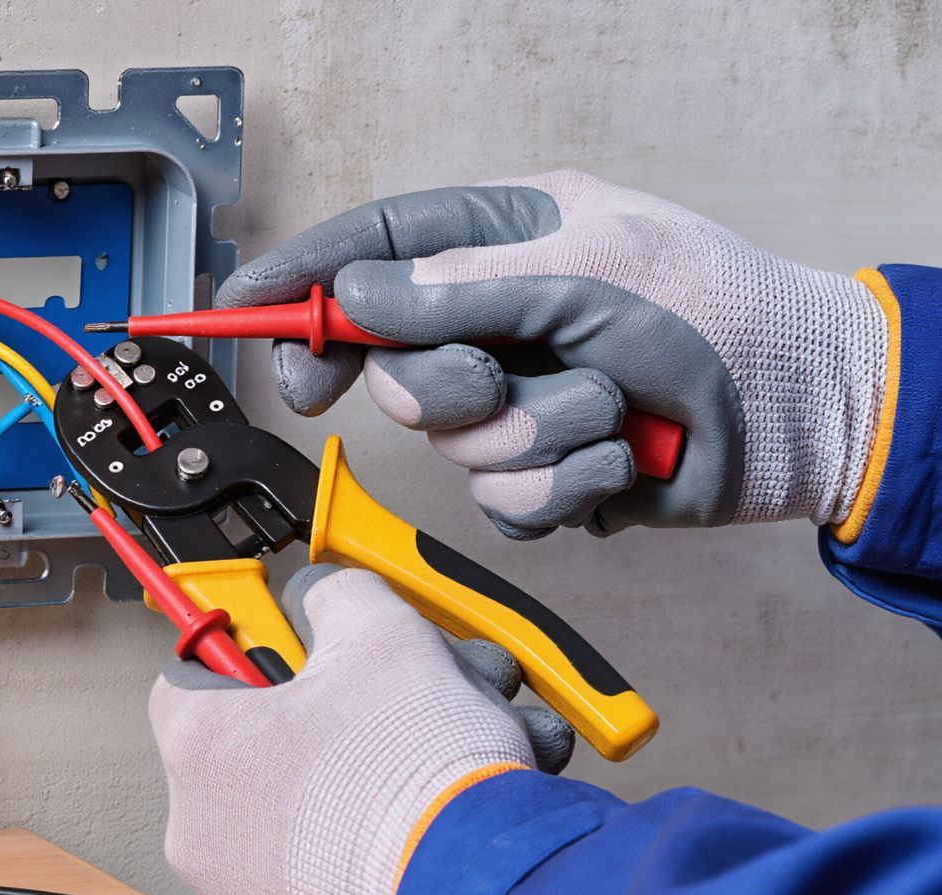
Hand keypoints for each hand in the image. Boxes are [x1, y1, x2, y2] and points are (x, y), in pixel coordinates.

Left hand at [149, 565, 572, 894]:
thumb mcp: (383, 634)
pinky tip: (438, 835)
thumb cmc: (414, 774)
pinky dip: (374, 861)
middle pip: (257, 753)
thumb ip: (338, 598)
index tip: (290, 652)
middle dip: (329, 726)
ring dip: (363, 789)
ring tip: (445, 770)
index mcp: (199, 745)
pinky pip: (329, 890)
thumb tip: (326, 597)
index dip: (245, 655)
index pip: (187, 678)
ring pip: (301, 823)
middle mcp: (201, 832)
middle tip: (395, 714)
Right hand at [218, 170, 888, 537]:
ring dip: (533, 436)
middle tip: (500, 376)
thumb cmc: (717, 309)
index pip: (367, 254)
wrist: (804, 410)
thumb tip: (356, 298)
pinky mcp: (543, 475)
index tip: (239, 311)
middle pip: (393, 365)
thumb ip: (460, 286)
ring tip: (608, 408)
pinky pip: (503, 502)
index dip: (296, 283)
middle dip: (445, 387)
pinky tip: (619, 458)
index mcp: (498, 244)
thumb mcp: (588, 267)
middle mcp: (495, 322)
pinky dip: (564, 487)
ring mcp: (516, 402)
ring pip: (452, 445)